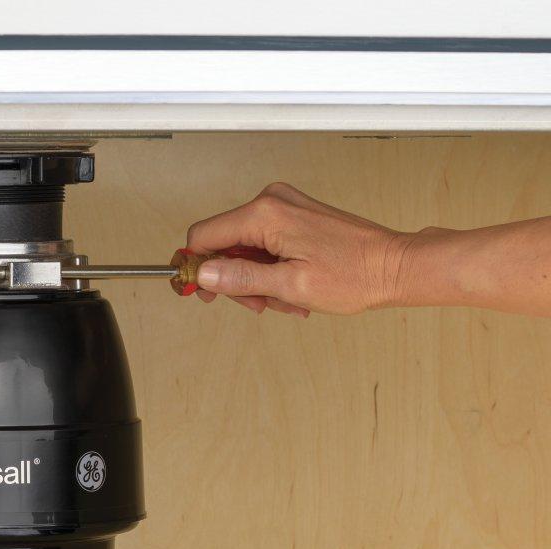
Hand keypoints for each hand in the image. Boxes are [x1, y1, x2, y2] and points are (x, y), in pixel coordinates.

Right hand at [187, 182, 415, 316]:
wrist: (393, 266)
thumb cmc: (353, 275)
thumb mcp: (290, 285)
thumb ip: (242, 278)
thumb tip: (203, 274)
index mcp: (266, 214)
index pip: (204, 235)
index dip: (196, 267)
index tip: (202, 294)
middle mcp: (272, 201)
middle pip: (223, 243)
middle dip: (233, 280)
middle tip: (258, 305)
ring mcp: (284, 206)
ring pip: (244, 249)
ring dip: (256, 281)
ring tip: (285, 300)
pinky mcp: (294, 216)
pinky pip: (264, 245)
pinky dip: (271, 271)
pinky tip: (292, 289)